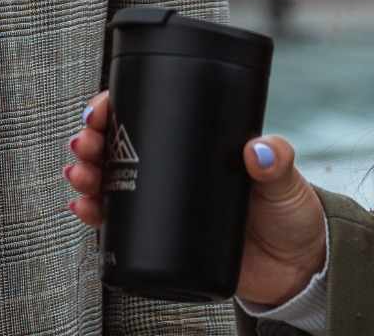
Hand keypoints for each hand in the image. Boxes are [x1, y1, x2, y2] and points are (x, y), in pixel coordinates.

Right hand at [67, 90, 328, 308]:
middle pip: (124, 144)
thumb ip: (277, 162)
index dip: (120, 106)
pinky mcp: (166, 240)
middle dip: (94, 140)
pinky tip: (83, 209)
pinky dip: (97, 215)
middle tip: (84, 142)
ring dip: (89, 174)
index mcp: (204, 140)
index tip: (101, 107)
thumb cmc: (290, 212)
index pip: (155, 111)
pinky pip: (122, 225)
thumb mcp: (286, 180)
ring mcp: (169, 202)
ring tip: (79, 174)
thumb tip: (256, 151)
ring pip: (114, 181)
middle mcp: (181, 166)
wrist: (294, 268)